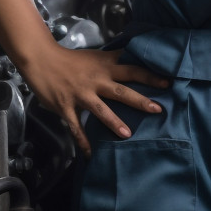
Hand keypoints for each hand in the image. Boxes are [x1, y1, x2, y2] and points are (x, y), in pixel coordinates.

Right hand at [19, 45, 169, 156]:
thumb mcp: (96, 57)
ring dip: (115, 122)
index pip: (131, 69)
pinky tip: (89, 154)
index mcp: (104, 67)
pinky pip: (76, 126)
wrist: (42, 59)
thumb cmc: (71, 60)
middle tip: (158, 109)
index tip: (167, 83)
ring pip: (101, 109)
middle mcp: (96, 80)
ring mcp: (81, 94)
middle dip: (140, 100)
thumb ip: (113, 63)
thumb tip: (134, 63)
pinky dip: (82, 141)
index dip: (149, 76)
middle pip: (122, 91)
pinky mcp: (66, 106)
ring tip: (128, 135)